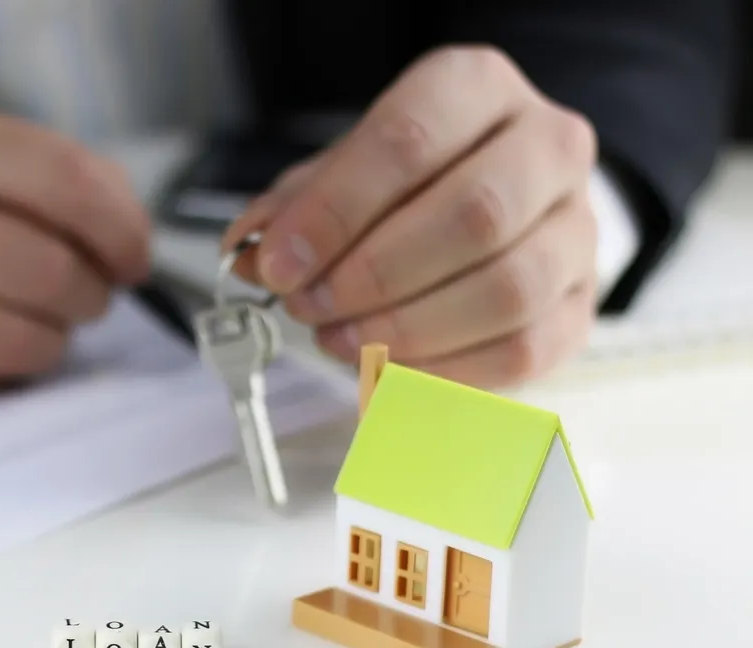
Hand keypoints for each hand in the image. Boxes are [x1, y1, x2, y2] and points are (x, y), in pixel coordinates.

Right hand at [0, 96, 151, 398]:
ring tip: (36, 326)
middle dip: (88, 296)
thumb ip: (44, 178)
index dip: (121, 232)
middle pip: (48, 272)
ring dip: (49, 343)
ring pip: (14, 342)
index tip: (133, 258)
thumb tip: (128, 240)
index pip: (65, 185)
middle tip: (82, 298)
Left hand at [223, 46, 599, 387]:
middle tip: (309, 307)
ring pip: (507, 288)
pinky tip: (388, 370)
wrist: (503, 197)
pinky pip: (522, 350)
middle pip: (473, 214)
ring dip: (407, 328)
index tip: (279, 263)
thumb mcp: (343, 170)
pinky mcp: (581, 305)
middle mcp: (547, 148)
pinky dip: (443, 373)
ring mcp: (576, 229)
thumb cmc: (412, 180)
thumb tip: (250, 252)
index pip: (409, 142)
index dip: (335, 211)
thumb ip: (297, 207)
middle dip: (373, 275)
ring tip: (340, 339)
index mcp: (477, 89)